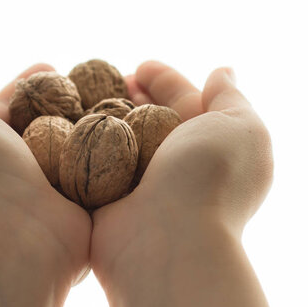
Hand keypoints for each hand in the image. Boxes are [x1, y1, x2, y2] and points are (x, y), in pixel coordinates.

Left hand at [0, 64, 90, 283]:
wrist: (10, 231)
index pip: (7, 108)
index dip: (26, 84)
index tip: (51, 67)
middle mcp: (15, 170)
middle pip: (44, 124)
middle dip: (63, 99)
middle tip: (88, 79)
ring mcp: (49, 188)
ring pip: (74, 144)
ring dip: (91, 120)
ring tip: (112, 95)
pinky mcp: (80, 203)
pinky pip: (98, 167)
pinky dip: (110, 147)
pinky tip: (125, 123)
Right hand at [91, 60, 273, 284]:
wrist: (170, 241)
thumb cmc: (211, 178)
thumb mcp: (242, 127)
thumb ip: (231, 98)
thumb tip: (222, 72)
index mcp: (208, 145)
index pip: (183, 101)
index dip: (163, 79)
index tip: (140, 66)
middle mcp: (175, 164)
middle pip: (147, 118)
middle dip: (129, 95)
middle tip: (105, 78)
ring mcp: (139, 183)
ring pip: (117, 138)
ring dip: (101, 115)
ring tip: (82, 95)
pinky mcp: (107, 199)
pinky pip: (92, 162)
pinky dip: (81, 143)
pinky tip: (65, 123)